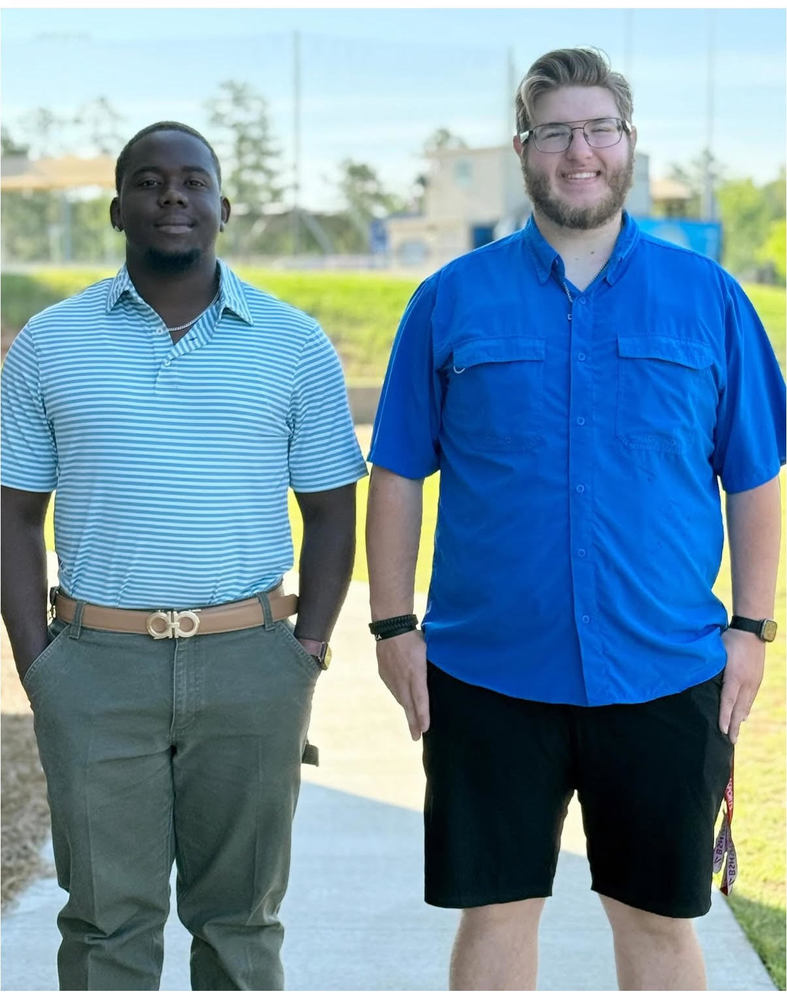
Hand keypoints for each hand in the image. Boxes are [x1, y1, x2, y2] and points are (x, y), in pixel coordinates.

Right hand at [375, 629, 428, 740]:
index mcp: (416, 673)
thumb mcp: (428, 651)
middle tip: (416, 737)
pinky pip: (394, 688)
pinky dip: (400, 696)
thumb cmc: (414, 636)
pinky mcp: (384, 673)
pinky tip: (403, 701)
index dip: (423, 715)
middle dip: (413, 722)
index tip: (425, 729)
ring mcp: (392, 677)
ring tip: (412, 723)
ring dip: (407, 710)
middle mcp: (403, 678)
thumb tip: (441, 677)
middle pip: (408, 705)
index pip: (421, 699)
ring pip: (400, 698)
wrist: (390, 626)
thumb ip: (432, 667)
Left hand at [719, 627, 765, 743]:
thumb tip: (695, 676)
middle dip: (734, 726)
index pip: (728, 701)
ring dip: (740, 719)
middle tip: (731, 741)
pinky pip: (751, 698)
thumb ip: (709, 667)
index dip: (725, 717)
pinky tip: (743, 716)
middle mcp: (746, 682)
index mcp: (734, 676)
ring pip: (746, 705)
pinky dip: (746, 709)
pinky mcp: (757, 679)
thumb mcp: (717, 652)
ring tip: (735, 732)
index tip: (722, 730)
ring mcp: (754, 681)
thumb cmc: (729, 639)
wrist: (752, 631)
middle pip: (739, 708)